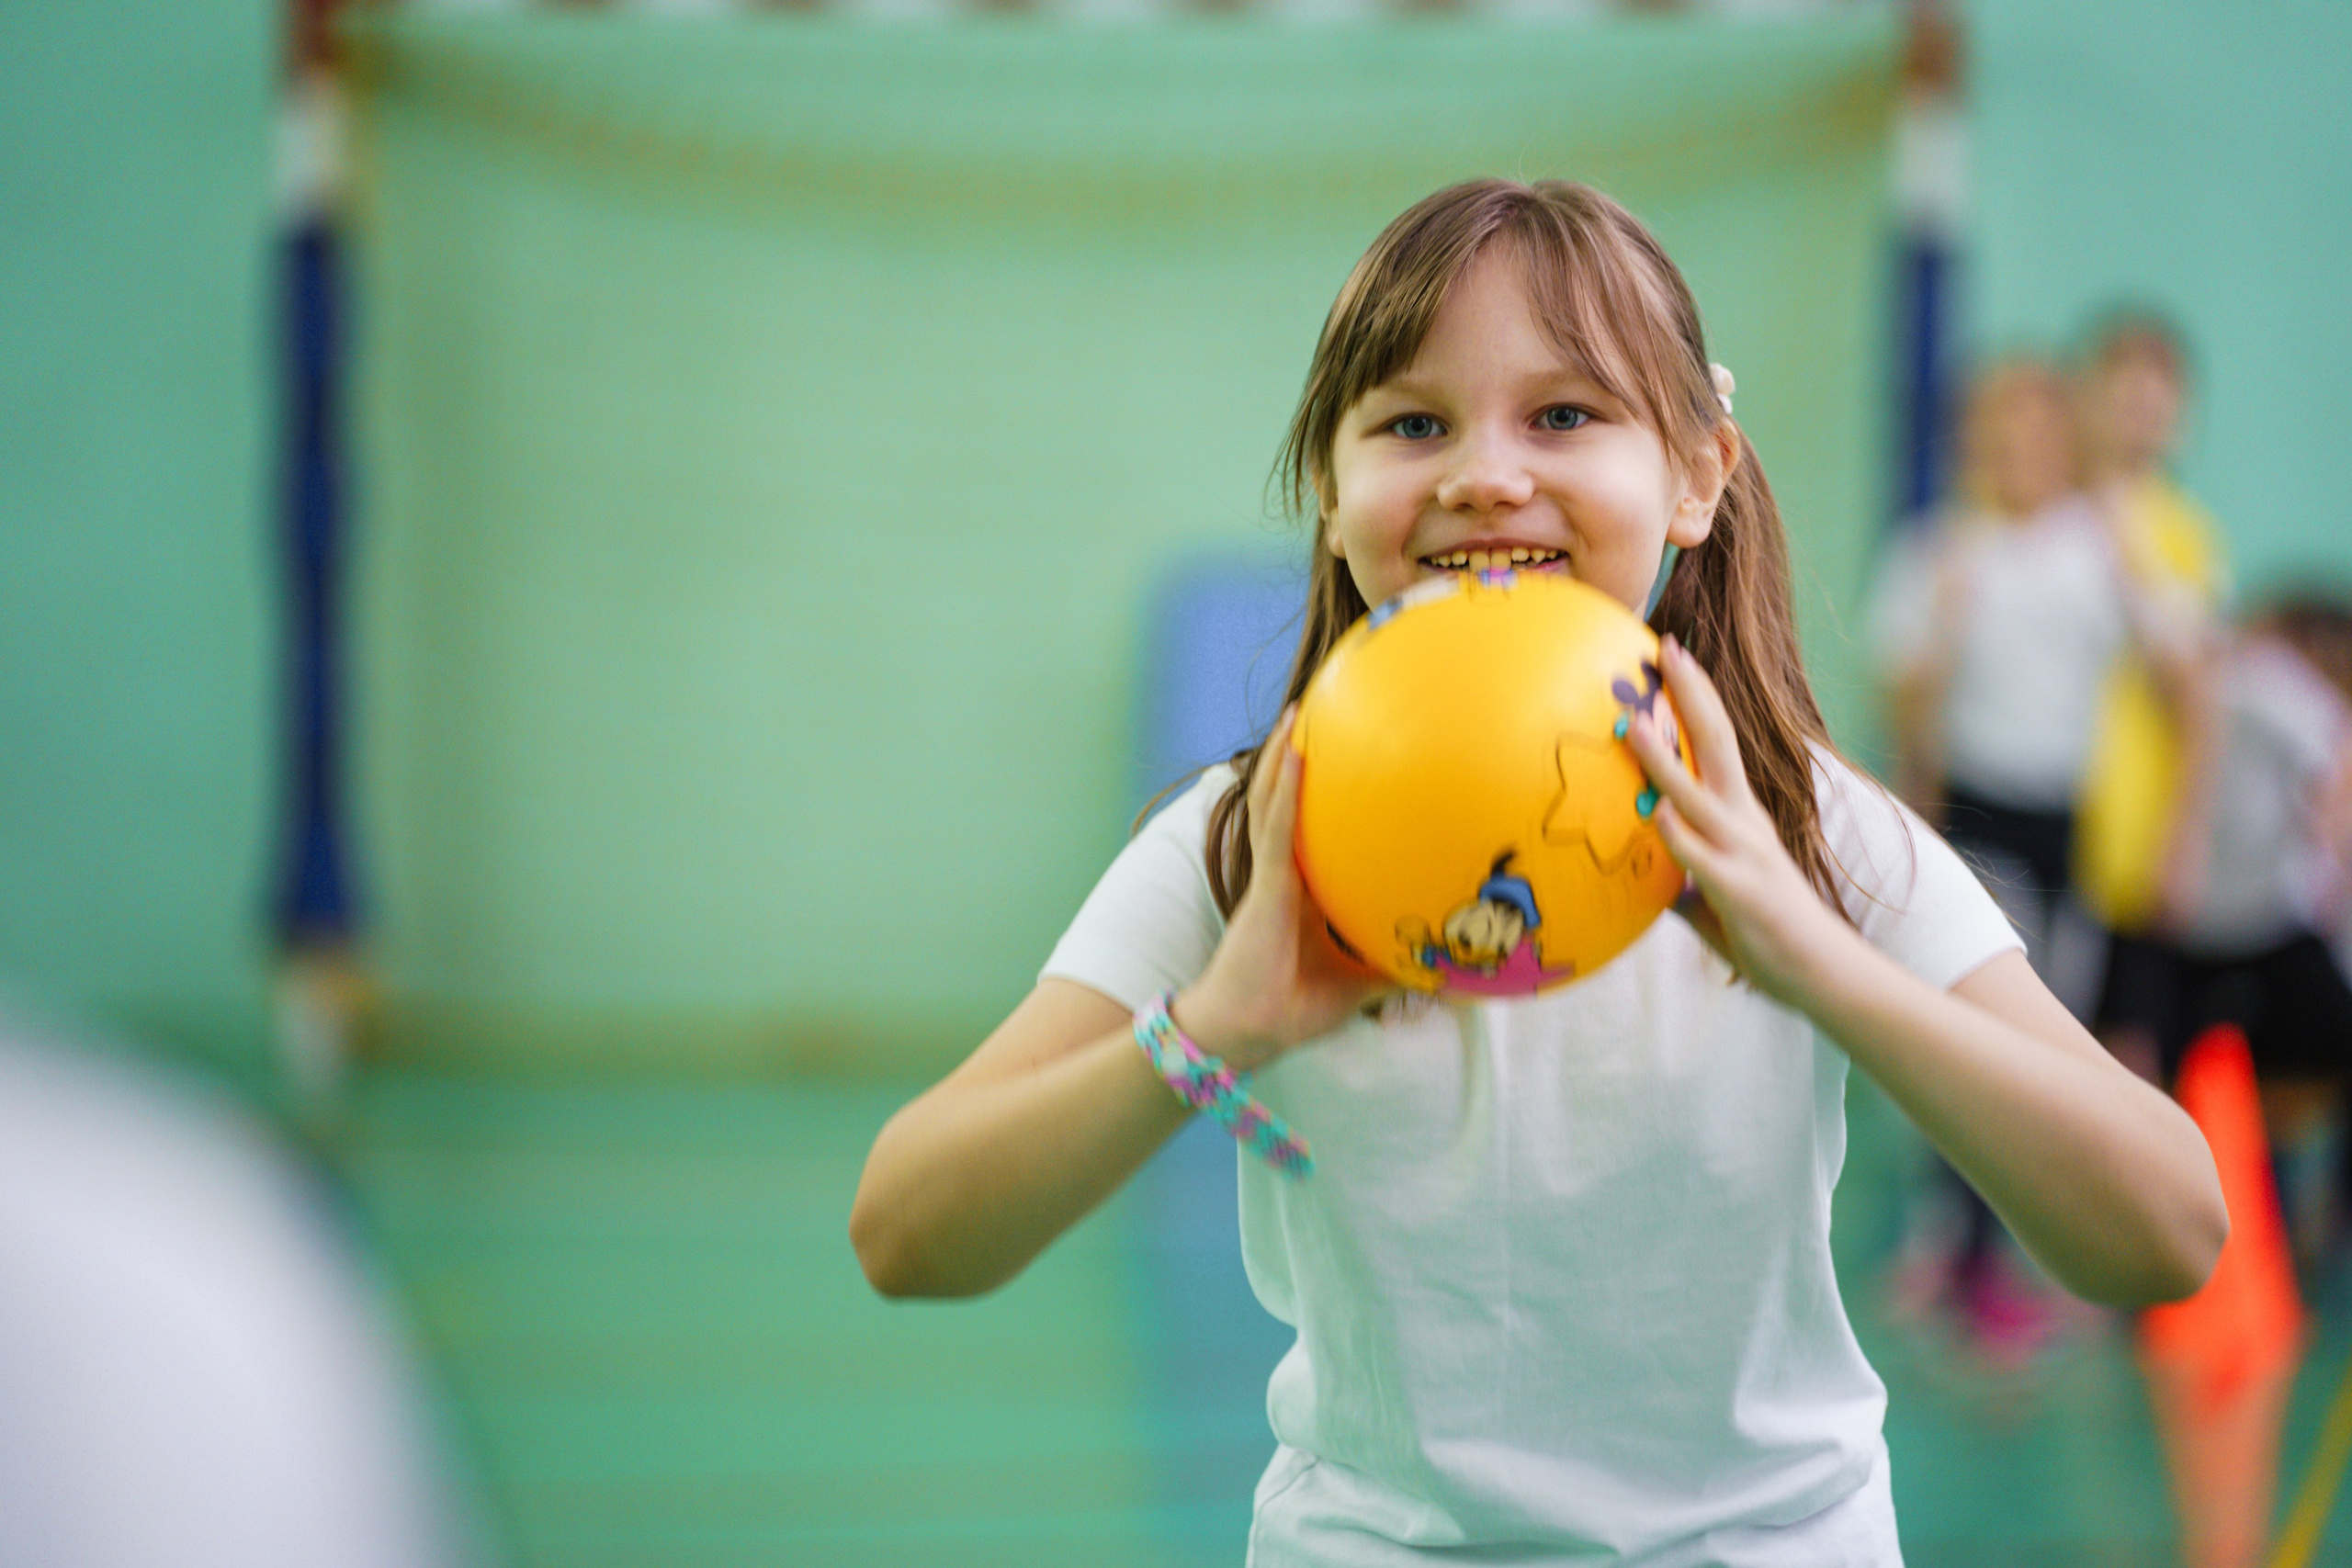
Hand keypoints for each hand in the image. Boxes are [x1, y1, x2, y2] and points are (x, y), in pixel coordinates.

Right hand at [1175, 707, 1393, 1070]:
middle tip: (1315, 715)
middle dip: (1293, 760)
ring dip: (1280, 757)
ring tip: (1295, 715)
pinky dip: (1284, 789)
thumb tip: (1453, 973)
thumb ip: (1399, 968)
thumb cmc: (1292, 1008)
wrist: (1248, 1030)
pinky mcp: (1266, 885)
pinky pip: (1277, 827)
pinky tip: (1293, 752)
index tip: (1345, 762)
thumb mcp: (1361, 984)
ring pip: (1272, 802)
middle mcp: (1284, 874)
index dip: (1320, 796)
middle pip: (1285, 803)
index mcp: (1302, 891)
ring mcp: (1272, 875)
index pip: (1312, 832)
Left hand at [1622, 637, 1854, 1006]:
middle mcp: (1744, 821)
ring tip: (1632, 724)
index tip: (1672, 657)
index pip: (1716, 741)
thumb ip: (1682, 878)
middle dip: (1692, 694)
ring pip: (1698, 793)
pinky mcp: (1739, 890)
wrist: (1824, 974)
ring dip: (1663, 759)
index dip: (1696, 698)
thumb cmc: (1768, 933)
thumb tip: (1650, 877)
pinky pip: (1700, 855)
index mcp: (1740, 815)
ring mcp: (1744, 852)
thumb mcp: (1716, 893)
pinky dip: (1677, 833)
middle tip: (1667, 648)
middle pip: (1717, 742)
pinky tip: (1655, 813)